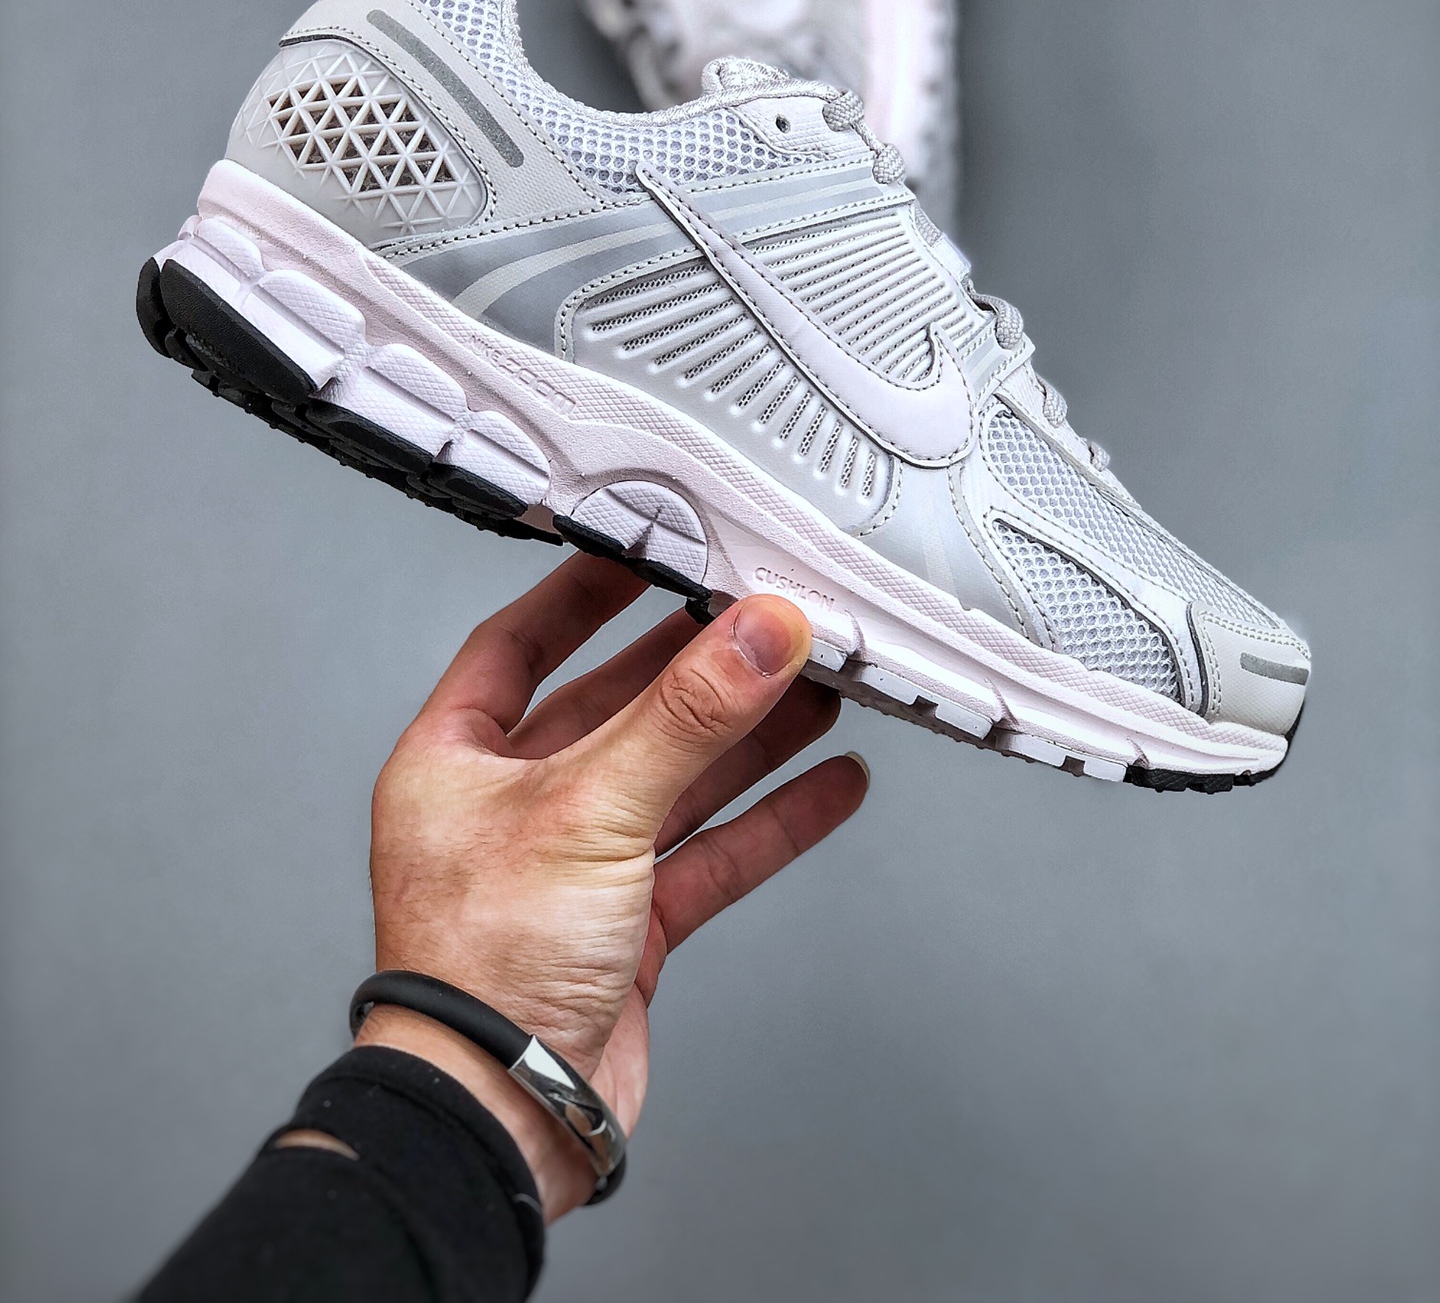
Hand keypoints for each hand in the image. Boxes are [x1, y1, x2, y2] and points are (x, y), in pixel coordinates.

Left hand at [355, 553, 867, 1217]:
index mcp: (456, 760)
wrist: (501, 1118)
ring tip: (817, 689)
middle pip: (618, 709)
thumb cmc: (479, 972)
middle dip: (697, 669)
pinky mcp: (629, 929)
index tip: (646, 550)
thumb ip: (685, 718)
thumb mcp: (589, 810)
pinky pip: (711, 853)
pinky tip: (825, 787)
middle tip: (762, 621)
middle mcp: (512, 808)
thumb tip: (754, 635)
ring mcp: (575, 869)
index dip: (584, 593)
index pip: (520, 642)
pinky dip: (770, 819)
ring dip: (748, 738)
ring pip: (677, 780)